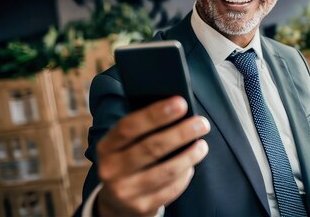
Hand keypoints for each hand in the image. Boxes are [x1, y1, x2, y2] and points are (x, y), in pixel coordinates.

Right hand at [96, 96, 209, 215]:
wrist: (117, 203)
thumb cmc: (129, 160)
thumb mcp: (126, 144)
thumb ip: (144, 128)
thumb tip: (178, 108)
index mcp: (106, 147)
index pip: (129, 127)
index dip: (156, 114)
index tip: (181, 103)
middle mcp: (111, 170)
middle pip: (151, 148)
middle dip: (181, 133)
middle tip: (202, 123)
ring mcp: (125, 191)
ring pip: (165, 171)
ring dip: (189, 156)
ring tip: (202, 145)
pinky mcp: (141, 207)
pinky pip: (171, 189)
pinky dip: (185, 175)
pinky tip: (191, 165)